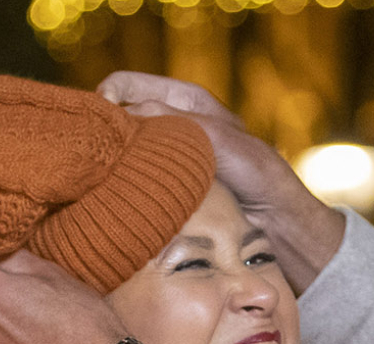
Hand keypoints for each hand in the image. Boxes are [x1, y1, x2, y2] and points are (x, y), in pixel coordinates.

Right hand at [98, 71, 344, 290]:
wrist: (276, 227)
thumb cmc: (259, 178)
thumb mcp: (220, 140)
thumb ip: (177, 123)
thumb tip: (130, 115)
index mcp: (184, 101)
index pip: (125, 86)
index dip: (107, 99)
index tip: (102, 125)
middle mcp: (169, 126)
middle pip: (116, 119)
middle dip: (104, 134)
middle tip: (98, 157)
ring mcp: (162, 160)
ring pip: (119, 153)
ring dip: (109, 165)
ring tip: (105, 180)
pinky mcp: (161, 191)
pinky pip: (128, 182)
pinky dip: (119, 188)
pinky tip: (116, 199)